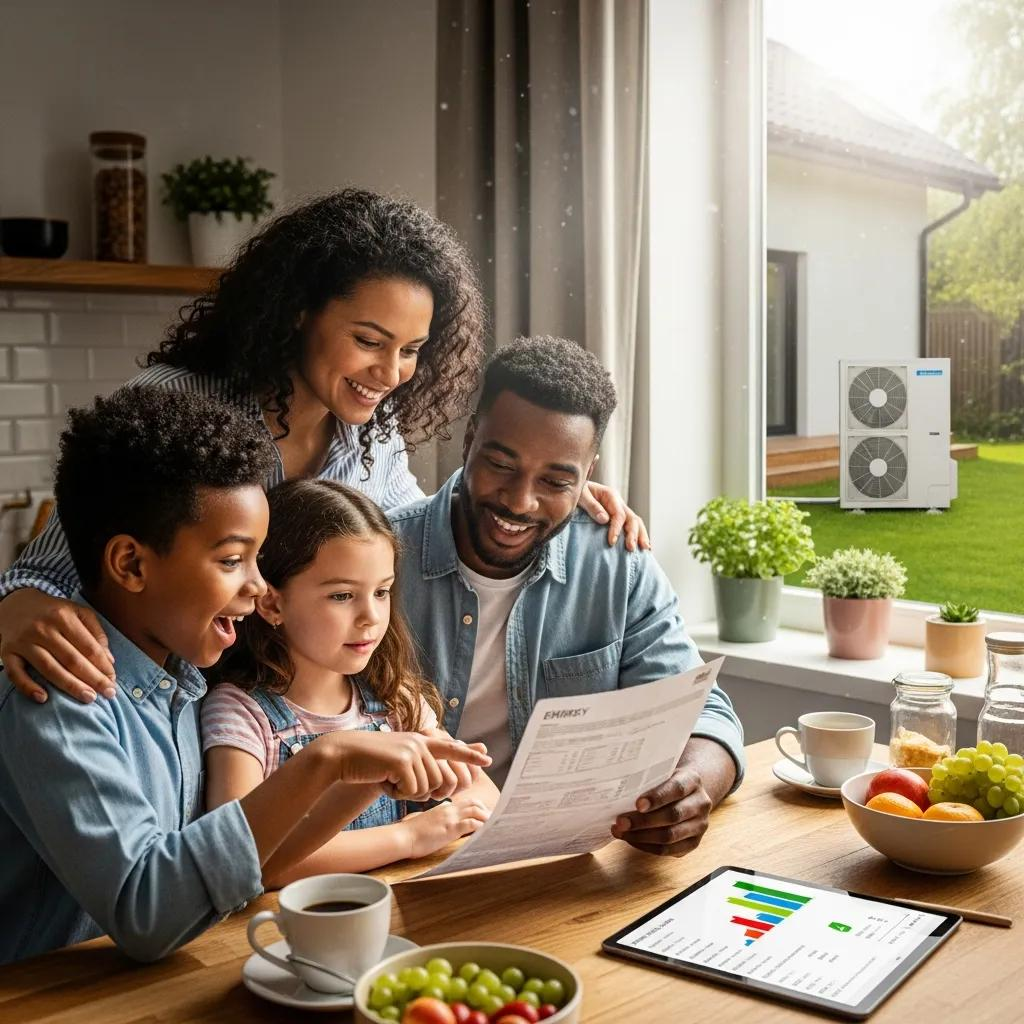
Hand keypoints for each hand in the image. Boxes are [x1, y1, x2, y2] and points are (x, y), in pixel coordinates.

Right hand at [0, 589, 116, 703]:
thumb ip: (96, 633)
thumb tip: (109, 660)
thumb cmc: (54, 612)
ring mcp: (24, 642)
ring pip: (48, 668)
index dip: (102, 665)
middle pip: (71, 659)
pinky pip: (15, 673)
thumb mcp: (78, 612)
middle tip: (108, 693)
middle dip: (92, 679)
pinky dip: (28, 687)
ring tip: (88, 698)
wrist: (15, 604)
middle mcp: (43, 629)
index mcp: (64, 617)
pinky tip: (43, 698)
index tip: (113, 679)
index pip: (88, 646)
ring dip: (70, 686)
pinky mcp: (7, 652)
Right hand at [326, 731, 490, 802]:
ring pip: (426, 788)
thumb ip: (421, 763)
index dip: (469, 755)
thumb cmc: (370, 763)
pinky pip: (412, 790)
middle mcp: (421, 742)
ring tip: (388, 779)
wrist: (342, 755)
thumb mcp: (398, 760)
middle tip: (397, 783)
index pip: (451, 748)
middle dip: (420, 791)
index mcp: (421, 740)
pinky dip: (398, 793)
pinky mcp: (403, 760)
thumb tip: (441, 775)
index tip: (488, 759)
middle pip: (438, 782)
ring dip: (407, 793)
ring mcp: (413, 749)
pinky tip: (383, 781)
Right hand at [400, 793, 491, 858]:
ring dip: (486, 818)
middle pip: (474, 803)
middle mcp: (448, 809)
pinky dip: (480, 827)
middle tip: (492, 821)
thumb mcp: (426, 821)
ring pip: (476, 811)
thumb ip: (437, 820)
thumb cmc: (410, 833)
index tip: (483, 815)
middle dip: (485, 810)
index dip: (477, 808)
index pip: (466, 801)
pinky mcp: (450, 828)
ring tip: (492, 826)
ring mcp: (450, 818)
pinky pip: (471, 824)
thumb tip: (443, 826)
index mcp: (443, 807)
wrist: (402, 837)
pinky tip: (484, 832)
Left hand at [578, 482, 650, 551]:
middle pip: (632, 518)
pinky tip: (643, 547)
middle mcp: (618, 503)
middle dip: (633, 534)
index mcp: (610, 495)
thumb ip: (592, 506)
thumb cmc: (577, 491)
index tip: (612, 542)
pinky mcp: (619, 517)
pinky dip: (638, 535)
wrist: (574, 487)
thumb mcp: (581, 496)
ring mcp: (620, 510)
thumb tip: (605, 520)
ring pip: (636, 522)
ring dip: (641, 536)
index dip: (617, 529)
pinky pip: (632, 526)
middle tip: (631, 548)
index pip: (619, 514)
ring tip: (645, 549)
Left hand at [610, 766, 711, 856]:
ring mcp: (699, 825)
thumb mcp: (662, 773)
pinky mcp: (693, 843)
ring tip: (621, 831)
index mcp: (693, 780)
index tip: (637, 804)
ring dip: (641, 836)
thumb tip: (620, 790)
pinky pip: (668, 850)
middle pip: (673, 815)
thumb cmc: (667, 781)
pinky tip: (631, 839)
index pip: (677, 789)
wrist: (688, 792)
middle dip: (643, 821)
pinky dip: (646, 846)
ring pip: (670, 836)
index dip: (657, 797)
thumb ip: (648, 780)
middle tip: (620, 822)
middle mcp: (700, 803)